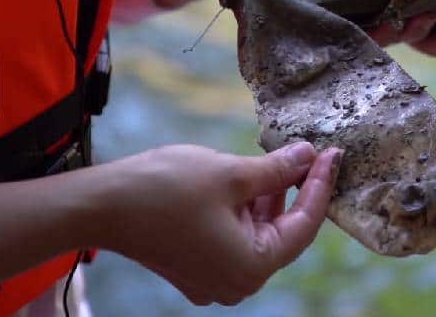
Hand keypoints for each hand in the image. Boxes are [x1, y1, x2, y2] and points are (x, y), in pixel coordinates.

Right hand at [94, 142, 341, 305]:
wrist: (102, 206)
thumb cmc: (166, 189)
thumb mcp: (231, 174)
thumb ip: (277, 170)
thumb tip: (309, 156)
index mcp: (251, 267)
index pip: (304, 225)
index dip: (321, 186)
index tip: (333, 154)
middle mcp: (237, 283)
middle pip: (283, 231)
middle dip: (297, 190)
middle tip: (312, 153)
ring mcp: (215, 278)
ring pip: (259, 232)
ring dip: (271, 196)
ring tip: (284, 159)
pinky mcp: (197, 266)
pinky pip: (236, 236)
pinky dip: (248, 208)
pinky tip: (253, 178)